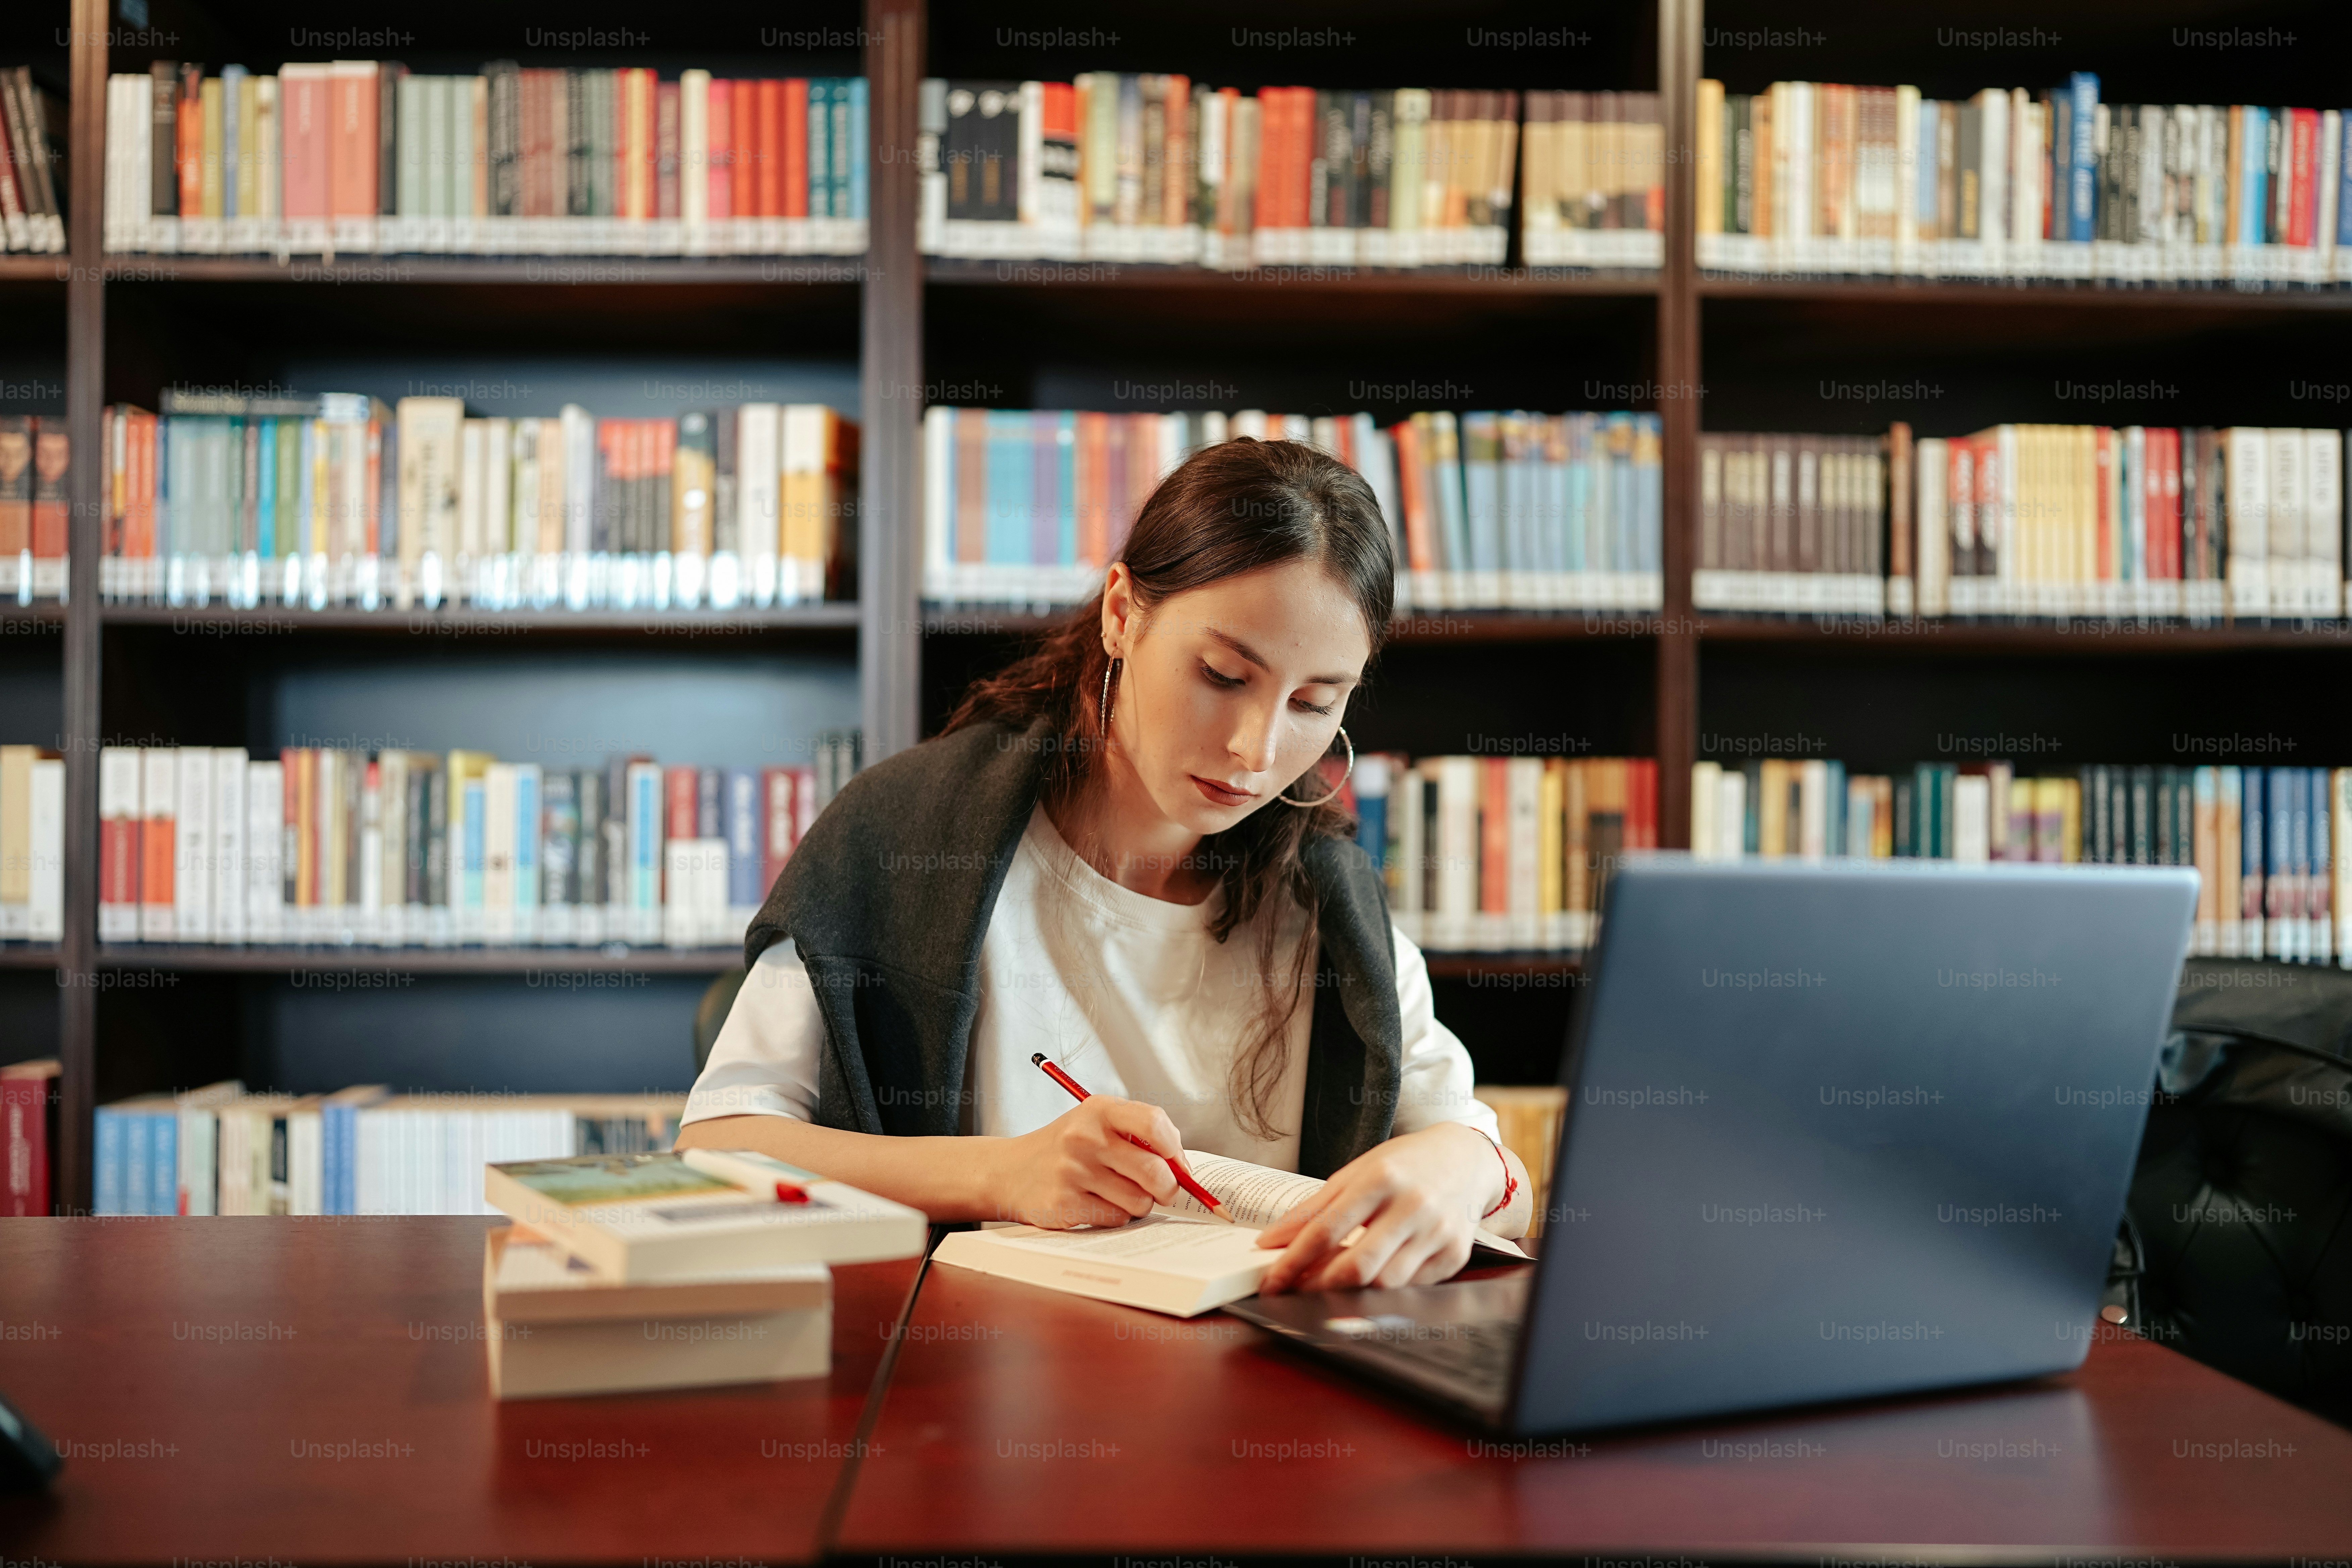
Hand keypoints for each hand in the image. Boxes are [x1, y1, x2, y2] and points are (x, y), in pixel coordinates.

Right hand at [983, 1095, 1189, 1229]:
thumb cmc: (1067, 1147)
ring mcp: (1072, 1172)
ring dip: (1139, 1203)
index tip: (1178, 1164)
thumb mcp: (1097, 1123)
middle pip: (1154, 1170)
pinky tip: (1098, 1203)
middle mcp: (1084, 1137)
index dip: (1175, 1149)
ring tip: (1120, 1193)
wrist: (1010, 1171)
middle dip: (1168, 1188)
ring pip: (1139, 1201)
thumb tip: (1183, 1169)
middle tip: (1163, 1191)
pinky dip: (1116, 1216)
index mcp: (1098, 1110)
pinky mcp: (1064, 1204)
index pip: (1154, 1122)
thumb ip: (1140, 1135)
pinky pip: (1116, 1218)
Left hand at [1255, 1124, 1497, 1292]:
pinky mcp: (1454, 1255)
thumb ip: (1313, 1208)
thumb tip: (1272, 1241)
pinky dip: (1382, 1290)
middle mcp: (1412, 1206)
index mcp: (1380, 1178)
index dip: (1293, 1261)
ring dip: (1349, 1293)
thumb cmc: (1403, 1165)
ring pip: (1384, 1284)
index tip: (1271, 1280)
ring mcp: (1437, 1233)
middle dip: (1318, 1286)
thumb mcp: (1354, 1173)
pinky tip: (1368, 1282)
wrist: (1464, 1160)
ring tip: (1327, 1287)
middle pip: (1357, 1266)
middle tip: (1295, 1292)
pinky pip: (1410, 1288)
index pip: (1326, 1230)